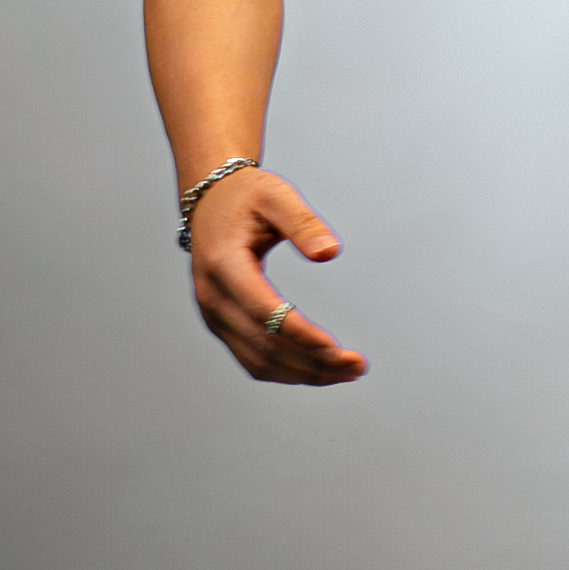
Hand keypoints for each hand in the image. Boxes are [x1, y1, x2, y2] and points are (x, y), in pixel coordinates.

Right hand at [186, 168, 367, 385]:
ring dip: (305, 373)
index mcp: (223, 264)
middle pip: (264, 344)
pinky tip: (320, 370)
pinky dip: (287, 372)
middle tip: (357, 365)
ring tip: (348, 371)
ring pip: (259, 361)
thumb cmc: (246, 196)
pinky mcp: (221, 324)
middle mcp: (212, 296)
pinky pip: (252, 359)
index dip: (300, 333)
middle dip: (313, 361)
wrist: (211, 201)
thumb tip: (330, 252)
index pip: (263, 311)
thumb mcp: (276, 196)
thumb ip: (304, 223)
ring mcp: (213, 315)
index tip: (336, 347)